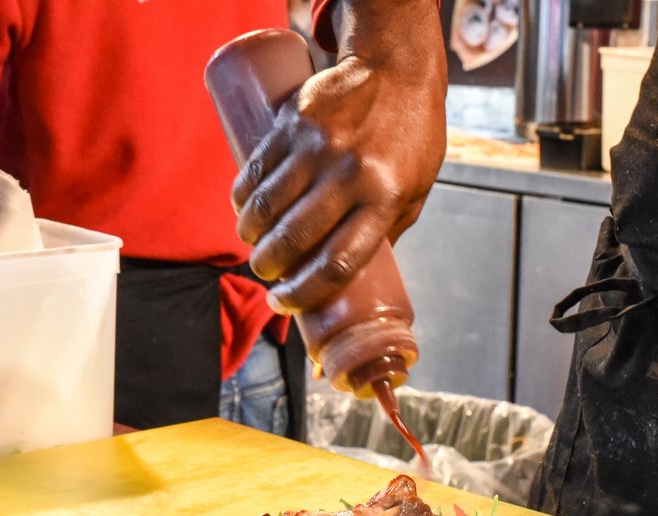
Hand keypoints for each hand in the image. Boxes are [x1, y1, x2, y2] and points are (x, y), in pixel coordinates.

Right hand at [232, 0, 446, 313]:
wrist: (396, 69)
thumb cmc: (411, 138)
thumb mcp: (415, 191)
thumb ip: (384, 232)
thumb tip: (350, 279)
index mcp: (385, 200)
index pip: (337, 263)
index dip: (304, 293)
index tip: (285, 304)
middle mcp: (350, 175)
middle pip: (295, 239)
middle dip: (269, 266)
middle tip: (264, 273)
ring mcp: (319, 147)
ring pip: (268, 205)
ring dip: (250, 234)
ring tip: (253, 244)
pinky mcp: (294, 122)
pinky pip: (257, 169)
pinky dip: (242, 196)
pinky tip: (242, 210)